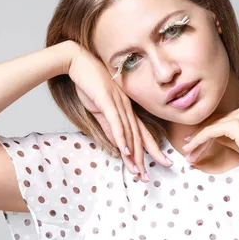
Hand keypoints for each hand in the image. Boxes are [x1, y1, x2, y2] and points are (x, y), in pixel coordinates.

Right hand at [67, 42, 171, 181]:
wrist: (78, 62)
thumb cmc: (89, 83)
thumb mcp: (100, 108)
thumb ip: (108, 124)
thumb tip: (116, 142)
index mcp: (126, 109)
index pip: (142, 133)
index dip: (151, 150)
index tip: (159, 164)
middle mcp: (126, 107)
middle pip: (139, 136)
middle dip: (145, 158)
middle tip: (149, 177)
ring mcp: (118, 104)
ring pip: (129, 133)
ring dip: (134, 154)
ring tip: (138, 171)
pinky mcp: (107, 101)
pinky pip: (116, 123)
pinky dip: (121, 138)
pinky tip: (125, 151)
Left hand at [181, 104, 238, 177]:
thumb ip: (227, 137)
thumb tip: (210, 136)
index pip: (221, 120)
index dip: (205, 132)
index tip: (192, 142)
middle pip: (214, 123)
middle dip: (199, 137)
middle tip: (187, 148)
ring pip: (211, 127)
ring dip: (196, 141)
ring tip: (188, 152)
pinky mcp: (236, 124)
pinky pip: (211, 131)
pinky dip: (199, 140)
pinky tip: (191, 148)